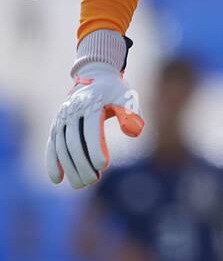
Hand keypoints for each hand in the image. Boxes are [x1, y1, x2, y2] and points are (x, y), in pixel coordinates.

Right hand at [46, 62, 143, 188]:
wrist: (95, 76)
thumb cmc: (115, 91)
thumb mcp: (127, 97)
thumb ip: (131, 113)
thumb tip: (133, 132)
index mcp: (91, 104)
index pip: (91, 130)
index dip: (95, 149)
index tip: (103, 166)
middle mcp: (72, 111)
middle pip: (73, 142)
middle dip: (82, 164)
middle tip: (93, 180)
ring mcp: (62, 119)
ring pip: (61, 146)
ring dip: (69, 167)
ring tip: (81, 184)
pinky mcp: (56, 126)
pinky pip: (52, 145)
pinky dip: (51, 162)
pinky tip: (57, 179)